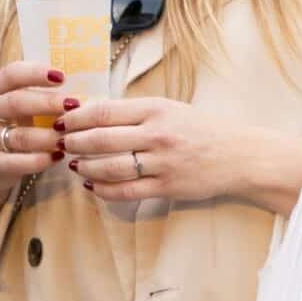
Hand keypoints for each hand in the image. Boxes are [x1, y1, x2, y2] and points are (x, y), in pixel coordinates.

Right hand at [0, 60, 70, 210]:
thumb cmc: (14, 125)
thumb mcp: (19, 105)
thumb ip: (41, 95)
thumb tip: (85, 89)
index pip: (11, 74)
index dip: (35, 73)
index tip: (62, 76)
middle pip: (15, 102)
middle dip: (47, 103)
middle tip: (73, 105)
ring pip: (20, 136)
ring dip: (49, 136)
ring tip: (69, 136)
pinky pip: (18, 162)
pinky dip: (41, 160)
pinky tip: (58, 157)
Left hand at [56, 98, 301, 212]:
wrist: (240, 156)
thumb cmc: (200, 129)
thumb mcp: (169, 109)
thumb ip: (133, 112)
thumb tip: (88, 113)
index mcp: (156, 109)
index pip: (103, 112)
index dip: (75, 118)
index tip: (60, 121)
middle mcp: (158, 135)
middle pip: (100, 140)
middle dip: (73, 143)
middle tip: (61, 144)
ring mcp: (162, 163)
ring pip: (108, 167)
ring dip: (84, 167)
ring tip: (74, 164)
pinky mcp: (167, 187)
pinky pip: (125, 191)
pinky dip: (102, 190)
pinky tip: (91, 186)